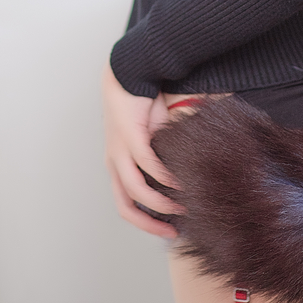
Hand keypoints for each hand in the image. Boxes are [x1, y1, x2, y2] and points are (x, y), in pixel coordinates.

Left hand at [102, 60, 183, 236]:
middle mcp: (114, 161)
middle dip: (150, 222)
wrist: (131, 72)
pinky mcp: (130, 136)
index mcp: (117, 164)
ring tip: (182, 206)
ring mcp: (120, 150)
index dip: (146, 222)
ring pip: (136, 189)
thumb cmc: (143, 104)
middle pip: (126, 205)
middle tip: (174, 230)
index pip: (126, 205)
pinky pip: (147, 164)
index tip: (168, 230)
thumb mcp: (156, 138)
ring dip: (160, 202)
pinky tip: (179, 181)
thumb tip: (188, 175)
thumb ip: (166, 157)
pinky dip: (163, 177)